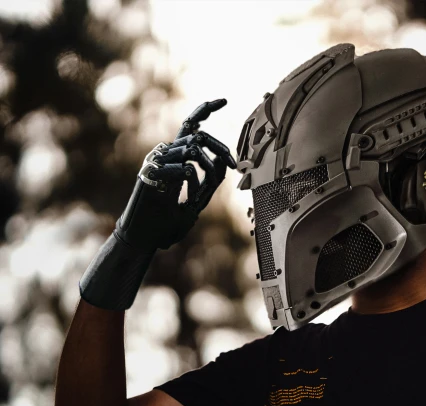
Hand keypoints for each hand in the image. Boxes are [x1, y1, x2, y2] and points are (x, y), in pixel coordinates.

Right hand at [79, 99, 235, 309]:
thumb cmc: (168, 222)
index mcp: (176, 157)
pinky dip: (191, 182)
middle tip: (233, 165)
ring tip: (205, 188)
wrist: (145, 238)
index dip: (205, 109)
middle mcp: (164, 155)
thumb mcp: (198, 199)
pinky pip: (181, 168)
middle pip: (197, 135)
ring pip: (191, 150)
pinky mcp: (149, 175)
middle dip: (220, 147)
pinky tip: (186, 196)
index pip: (190, 125)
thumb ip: (211, 179)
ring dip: (206, 170)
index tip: (224, 100)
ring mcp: (155, 163)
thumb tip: (225, 159)